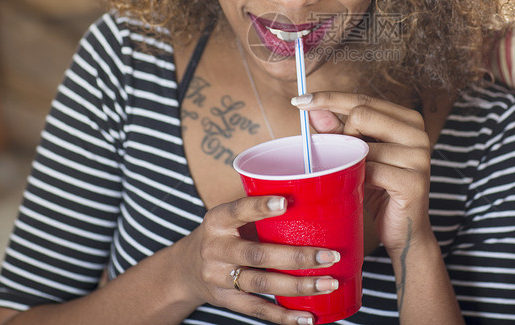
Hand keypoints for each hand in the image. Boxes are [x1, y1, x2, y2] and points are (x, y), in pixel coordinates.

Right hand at [172, 195, 340, 324]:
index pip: (238, 211)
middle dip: (297, 257)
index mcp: (217, 221)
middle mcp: (215, 249)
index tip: (286, 202)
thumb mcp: (229, 218)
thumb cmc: (223, 235)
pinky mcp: (227, 301)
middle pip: (257, 254)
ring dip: (299, 286)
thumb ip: (258, 213)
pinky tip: (308, 316)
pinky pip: (258, 310)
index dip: (260, 207)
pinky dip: (285, 316)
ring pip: (262, 284)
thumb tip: (312, 202)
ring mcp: (219, 278)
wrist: (185, 270)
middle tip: (329, 255)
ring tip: (328, 283)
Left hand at [293, 92, 433, 255]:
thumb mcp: (358, 155)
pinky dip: (357, 179)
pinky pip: (369, 171)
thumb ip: (338, 131)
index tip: (299, 100)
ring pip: (362, 145)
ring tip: (356, 177)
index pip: (363, 99)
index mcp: (408, 119)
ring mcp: (419, 157)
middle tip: (344, 158)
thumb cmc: (380, 189)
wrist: (404, 232)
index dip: (330, 98)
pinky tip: (361, 189)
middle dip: (343, 135)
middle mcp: (418, 133)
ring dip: (349, 162)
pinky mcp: (413, 181)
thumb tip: (313, 109)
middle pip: (361, 114)